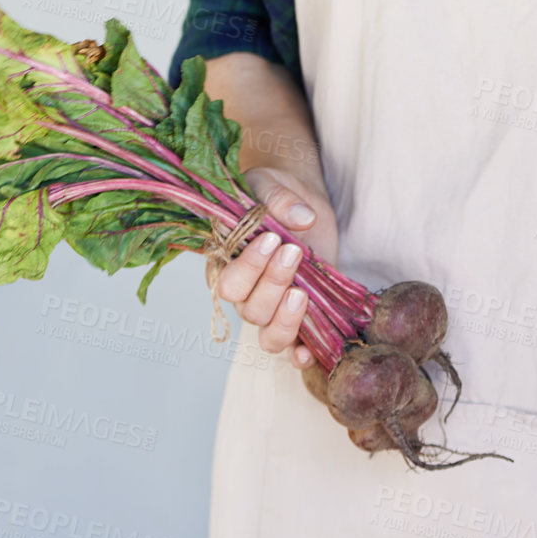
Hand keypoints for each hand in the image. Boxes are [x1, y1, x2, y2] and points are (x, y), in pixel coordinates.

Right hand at [216, 165, 338, 369]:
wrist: (300, 196)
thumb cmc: (274, 191)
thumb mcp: (271, 183)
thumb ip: (278, 198)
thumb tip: (303, 218)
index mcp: (227, 264)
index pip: (229, 283)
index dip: (249, 268)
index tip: (273, 240)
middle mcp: (247, 292)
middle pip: (251, 310)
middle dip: (273, 284)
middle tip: (293, 252)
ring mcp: (274, 306)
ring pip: (269, 337)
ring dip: (286, 321)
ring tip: (302, 294)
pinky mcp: (300, 313)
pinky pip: (292, 348)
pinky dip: (299, 354)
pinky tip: (309, 350)